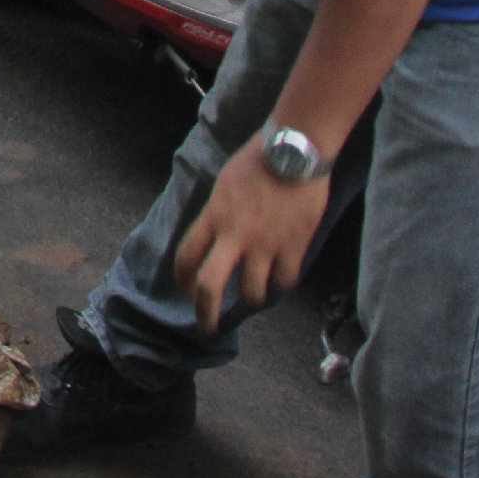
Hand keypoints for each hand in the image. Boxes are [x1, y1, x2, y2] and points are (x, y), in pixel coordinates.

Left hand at [174, 138, 331, 334]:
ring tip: (252, 293)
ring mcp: (265, 244)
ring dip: (250, 296)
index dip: (182, 279)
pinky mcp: (294, 247)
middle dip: (204, 312)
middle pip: (210, 286)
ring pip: (252, 292)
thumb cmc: (258, 160)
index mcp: (212, 216)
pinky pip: (284, 281)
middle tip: (207, 326)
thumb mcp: (224, 184)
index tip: (186, 290)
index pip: (186, 256)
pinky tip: (279, 278)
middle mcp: (234, 235)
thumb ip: (217, 214)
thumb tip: (215, 236)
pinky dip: (280, 283)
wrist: (295, 151)